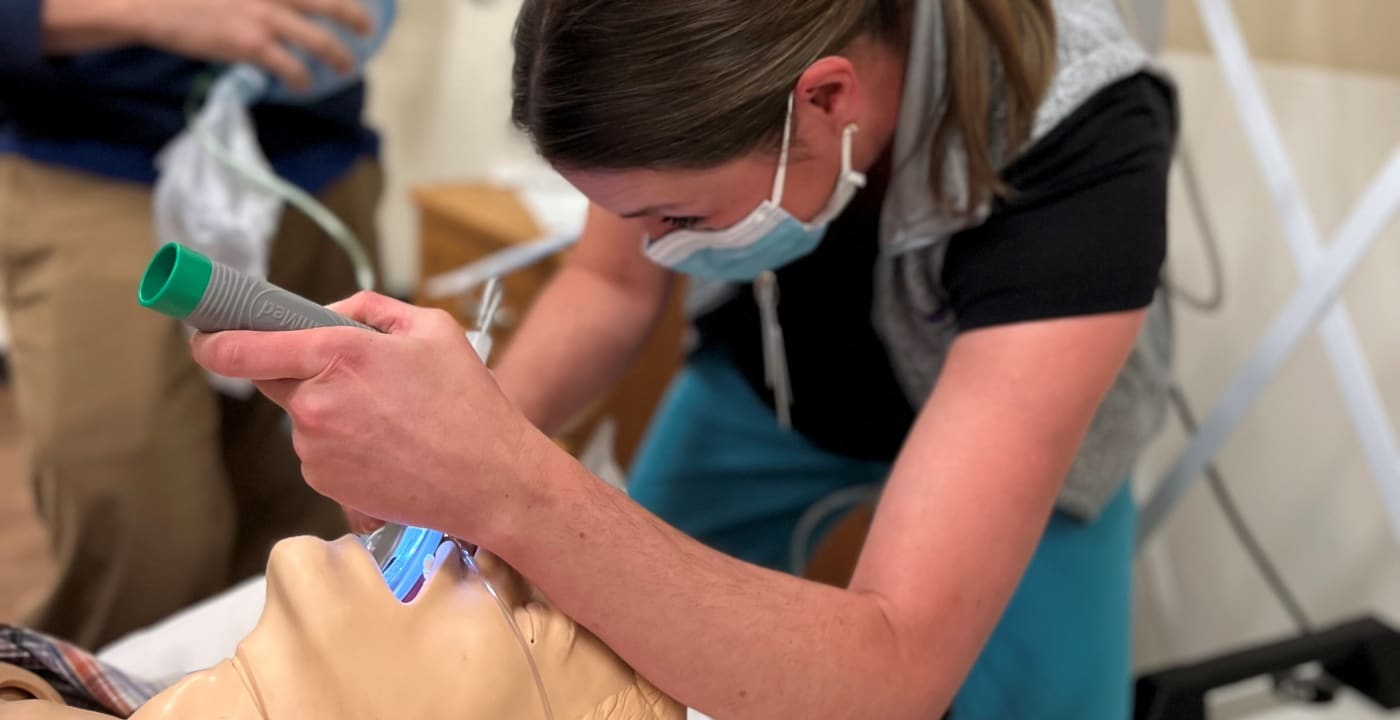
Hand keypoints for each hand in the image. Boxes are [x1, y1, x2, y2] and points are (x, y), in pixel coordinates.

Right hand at [127, 0, 372, 90]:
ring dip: (338, 55)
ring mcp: (263, 16)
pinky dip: (301, 78)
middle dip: (355, 17)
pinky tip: (302, 84)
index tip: (354, 3)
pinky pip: (290, 67)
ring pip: (319, 39)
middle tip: (366, 28)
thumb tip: (283, 5)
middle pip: (330, 3)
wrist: (152, 3)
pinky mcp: (251, 44)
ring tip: (345, 66)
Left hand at [190, 292, 550, 538]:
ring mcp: (316, 448)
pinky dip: (341, 442)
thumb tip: (328, 314)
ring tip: (388, 417)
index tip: (204, 335)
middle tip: (348, 375)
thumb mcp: (431, 329)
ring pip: (301, 415)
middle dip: (296, 370)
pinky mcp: (325, 482)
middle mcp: (316, 404)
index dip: (213, 339)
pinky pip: (318, 449)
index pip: (244, 346)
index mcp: (338, 355)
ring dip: (328, 409)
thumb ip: (369, 309)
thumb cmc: (468, 404)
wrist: (489, 480)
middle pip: (271, 377)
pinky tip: (386, 445)